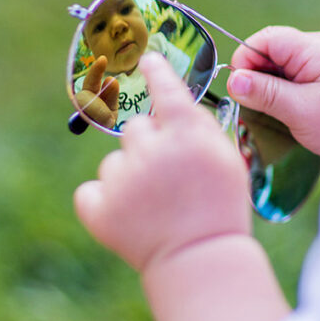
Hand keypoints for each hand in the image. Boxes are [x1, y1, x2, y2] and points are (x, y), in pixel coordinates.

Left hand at [74, 54, 251, 272]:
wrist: (199, 259)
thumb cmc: (220, 208)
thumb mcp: (226, 159)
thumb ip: (198, 126)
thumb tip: (169, 100)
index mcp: (187, 133)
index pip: (164, 87)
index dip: (155, 72)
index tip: (147, 61)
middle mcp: (151, 149)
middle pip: (136, 128)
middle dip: (149, 146)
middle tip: (169, 177)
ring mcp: (121, 179)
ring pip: (115, 161)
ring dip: (129, 176)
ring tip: (154, 205)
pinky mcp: (98, 208)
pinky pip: (92, 190)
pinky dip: (106, 203)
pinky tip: (131, 217)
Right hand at [228, 27, 319, 164]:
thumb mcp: (300, 111)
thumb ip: (265, 93)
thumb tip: (233, 80)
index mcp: (314, 48)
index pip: (265, 38)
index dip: (246, 60)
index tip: (241, 89)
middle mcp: (319, 46)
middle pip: (271, 50)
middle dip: (257, 76)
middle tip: (257, 106)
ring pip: (281, 64)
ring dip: (270, 86)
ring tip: (277, 111)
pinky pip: (294, 74)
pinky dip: (284, 90)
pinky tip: (289, 110)